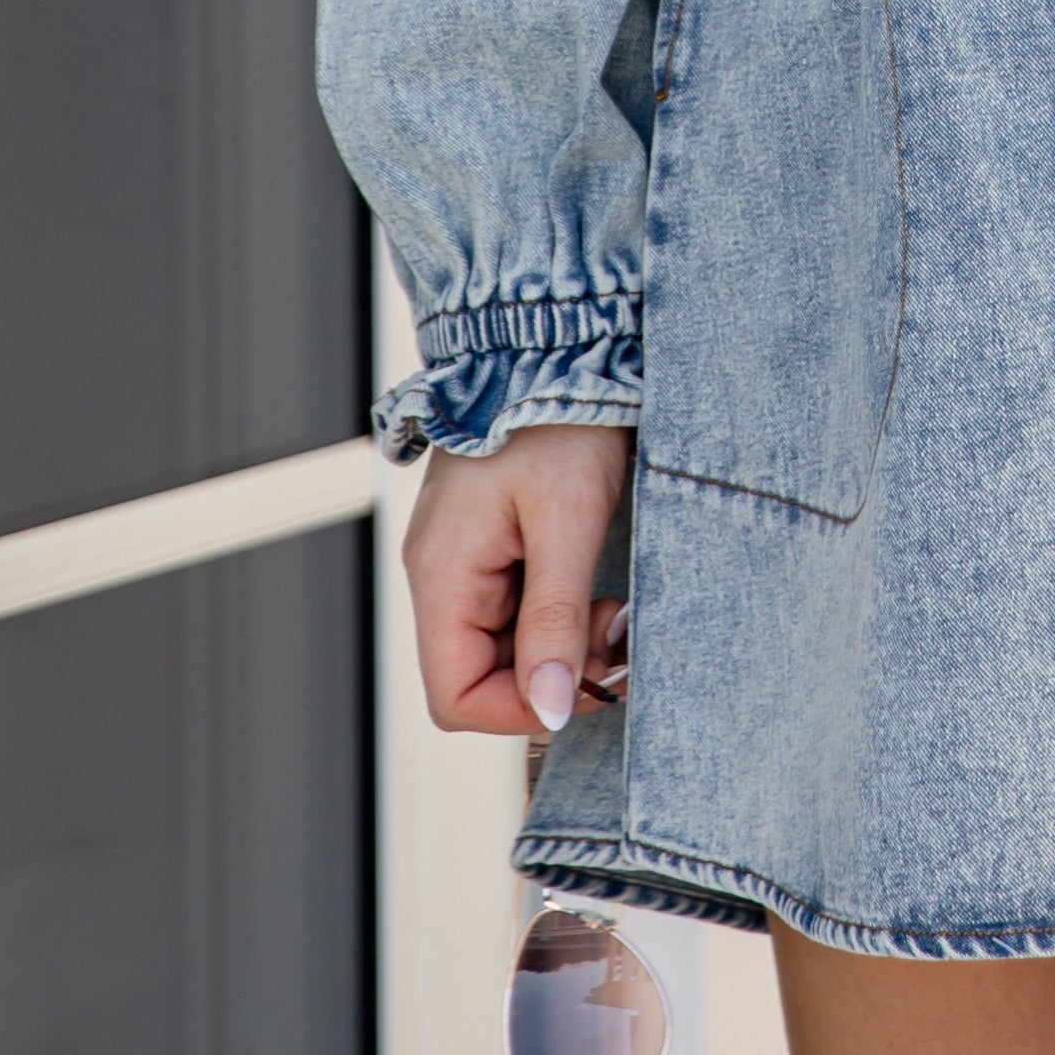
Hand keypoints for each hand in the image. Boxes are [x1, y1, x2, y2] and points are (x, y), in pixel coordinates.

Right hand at [402, 419, 633, 734]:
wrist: (557, 344)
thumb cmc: (560, 421)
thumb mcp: (568, 522)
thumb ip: (556, 621)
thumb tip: (551, 710)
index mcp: (442, 575)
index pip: (455, 696)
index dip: (518, 711)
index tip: (585, 687)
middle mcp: (441, 574)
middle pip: (480, 674)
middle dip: (550, 673)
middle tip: (613, 636)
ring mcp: (464, 558)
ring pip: (504, 645)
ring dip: (560, 643)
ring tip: (611, 607)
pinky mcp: (491, 543)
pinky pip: (516, 608)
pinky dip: (558, 613)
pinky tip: (595, 587)